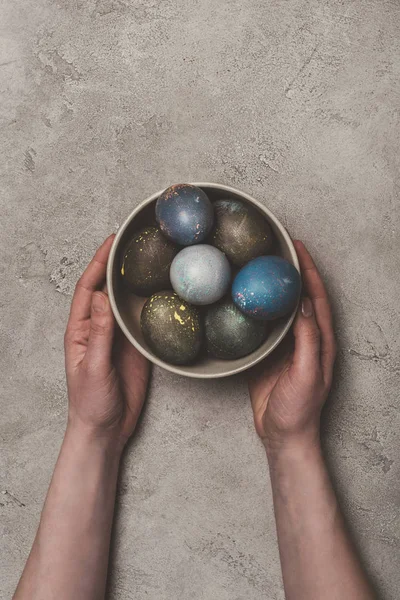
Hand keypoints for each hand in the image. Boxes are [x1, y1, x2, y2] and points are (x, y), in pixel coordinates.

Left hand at [64, 235, 149, 448]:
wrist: (106, 429)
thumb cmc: (90, 402)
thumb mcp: (92, 366)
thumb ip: (99, 333)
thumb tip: (101, 297)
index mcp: (80, 329)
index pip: (88, 289)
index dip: (97, 263)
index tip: (111, 242)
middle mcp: (99, 328)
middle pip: (107, 289)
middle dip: (116, 264)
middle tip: (133, 242)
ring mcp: (118, 337)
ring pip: (126, 302)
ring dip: (134, 281)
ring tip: (149, 260)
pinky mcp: (135, 348)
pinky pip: (142, 321)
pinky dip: (149, 304)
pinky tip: (161, 292)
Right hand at [248, 240, 335, 451]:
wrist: (283, 436)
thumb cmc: (299, 410)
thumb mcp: (307, 373)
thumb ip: (308, 340)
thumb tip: (303, 304)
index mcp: (321, 341)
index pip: (316, 298)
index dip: (309, 272)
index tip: (297, 249)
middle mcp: (305, 339)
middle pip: (300, 296)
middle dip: (292, 271)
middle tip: (278, 248)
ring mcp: (286, 346)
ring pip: (281, 308)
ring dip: (274, 286)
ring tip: (260, 265)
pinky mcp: (268, 354)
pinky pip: (264, 325)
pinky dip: (258, 308)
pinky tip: (246, 298)